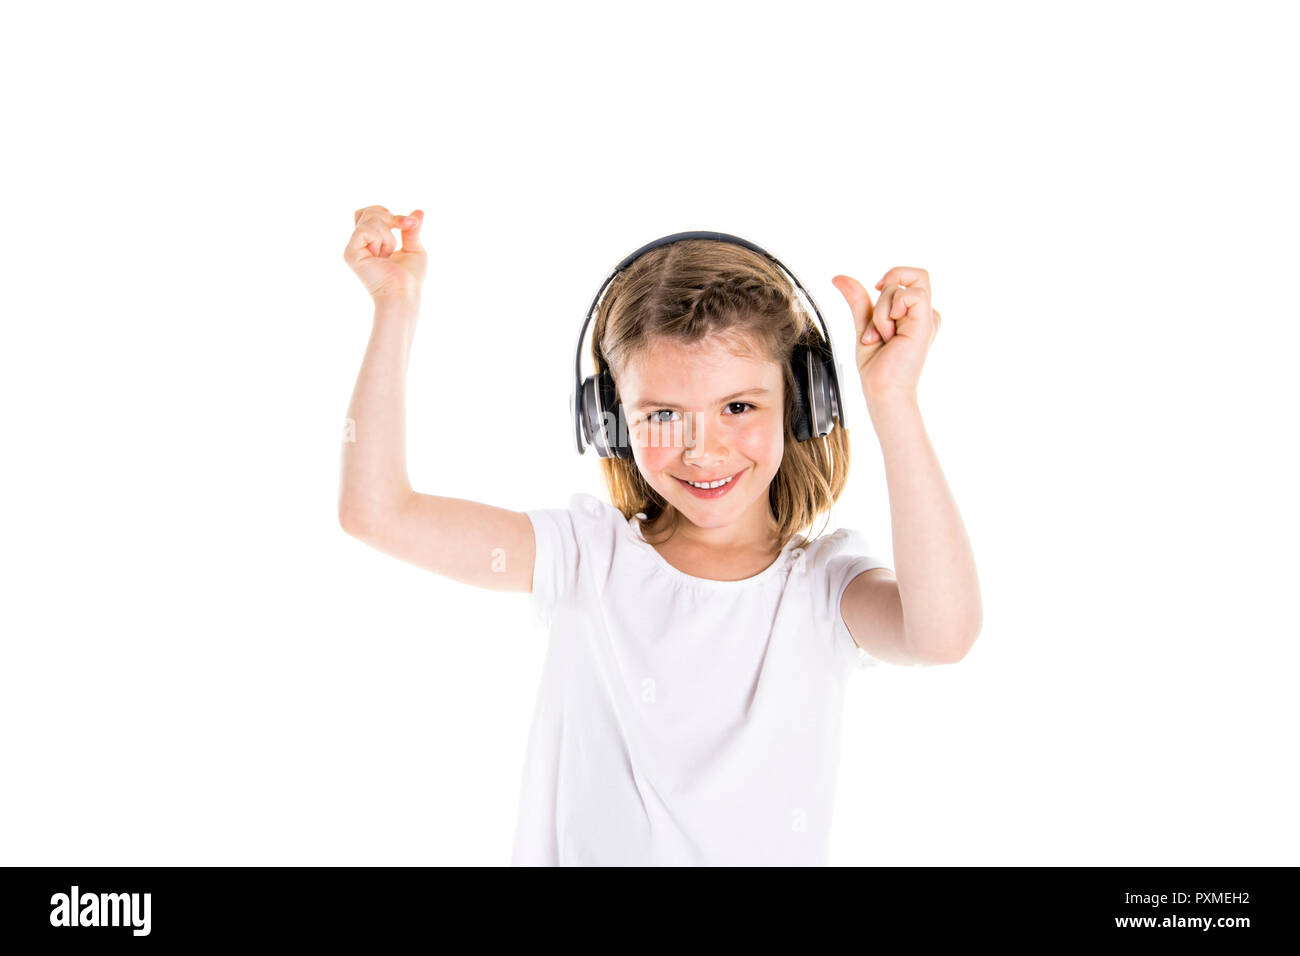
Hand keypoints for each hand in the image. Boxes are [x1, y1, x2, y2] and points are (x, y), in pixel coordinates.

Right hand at [343, 205, 425, 301]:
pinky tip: (381, 256)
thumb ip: (411, 229)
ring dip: (388, 234)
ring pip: (369, 218)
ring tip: (389, 254)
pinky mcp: (350, 253)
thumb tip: (419, 211)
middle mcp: (359, 244)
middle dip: (391, 218)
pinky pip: (365, 230)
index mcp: (371, 243)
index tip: (410, 224)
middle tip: (405, 229)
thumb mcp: (414, 248)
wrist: (404, 294)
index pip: (370, 213)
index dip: (388, 213)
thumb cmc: (409, 279)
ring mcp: (353, 248)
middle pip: (368, 211)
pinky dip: (380, 239)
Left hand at [831, 267, 941, 404]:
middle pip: (914, 274)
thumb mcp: (864, 325)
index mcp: (914, 313)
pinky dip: (888, 312)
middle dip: (886, 289)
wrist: (881, 389)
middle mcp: (924, 314)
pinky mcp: (927, 323)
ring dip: (880, 311)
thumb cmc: (877, 367)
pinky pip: (910, 294)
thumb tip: (839, 278)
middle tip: (878, 318)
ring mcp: (928, 318)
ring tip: (882, 336)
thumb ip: (858, 299)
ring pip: (901, 287)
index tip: (875, 301)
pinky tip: (889, 334)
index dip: (889, 282)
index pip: (907, 279)